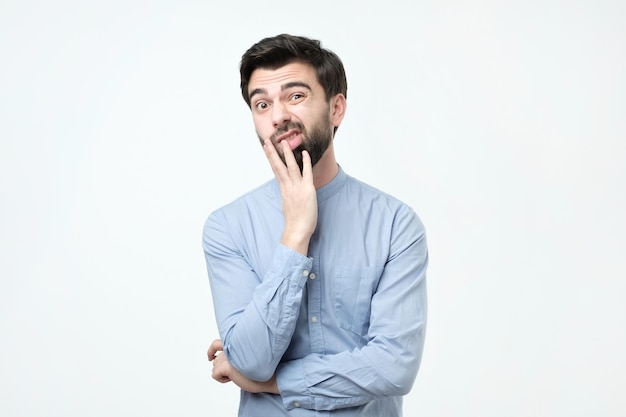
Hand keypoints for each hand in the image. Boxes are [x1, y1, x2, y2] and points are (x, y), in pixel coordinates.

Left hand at [207, 339, 278, 393]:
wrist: (270, 375)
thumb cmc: (259, 367)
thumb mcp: (245, 356)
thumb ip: (233, 354)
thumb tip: (217, 359)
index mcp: (235, 342)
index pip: (216, 344)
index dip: (211, 350)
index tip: (211, 357)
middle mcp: (231, 346)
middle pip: (216, 360)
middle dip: (223, 367)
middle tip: (237, 372)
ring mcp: (229, 355)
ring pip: (215, 367)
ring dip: (223, 373)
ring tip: (237, 375)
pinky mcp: (228, 365)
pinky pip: (215, 374)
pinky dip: (221, 379)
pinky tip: (232, 379)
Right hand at [263, 139, 316, 254]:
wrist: (297, 231)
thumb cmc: (294, 221)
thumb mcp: (288, 205)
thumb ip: (288, 195)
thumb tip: (289, 191)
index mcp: (283, 190)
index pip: (276, 170)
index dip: (271, 158)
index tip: (267, 148)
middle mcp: (288, 187)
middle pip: (278, 166)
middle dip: (272, 152)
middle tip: (267, 140)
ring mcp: (297, 188)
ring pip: (290, 167)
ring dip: (286, 153)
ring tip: (284, 142)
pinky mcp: (307, 190)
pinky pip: (306, 173)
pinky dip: (305, 162)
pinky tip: (304, 153)